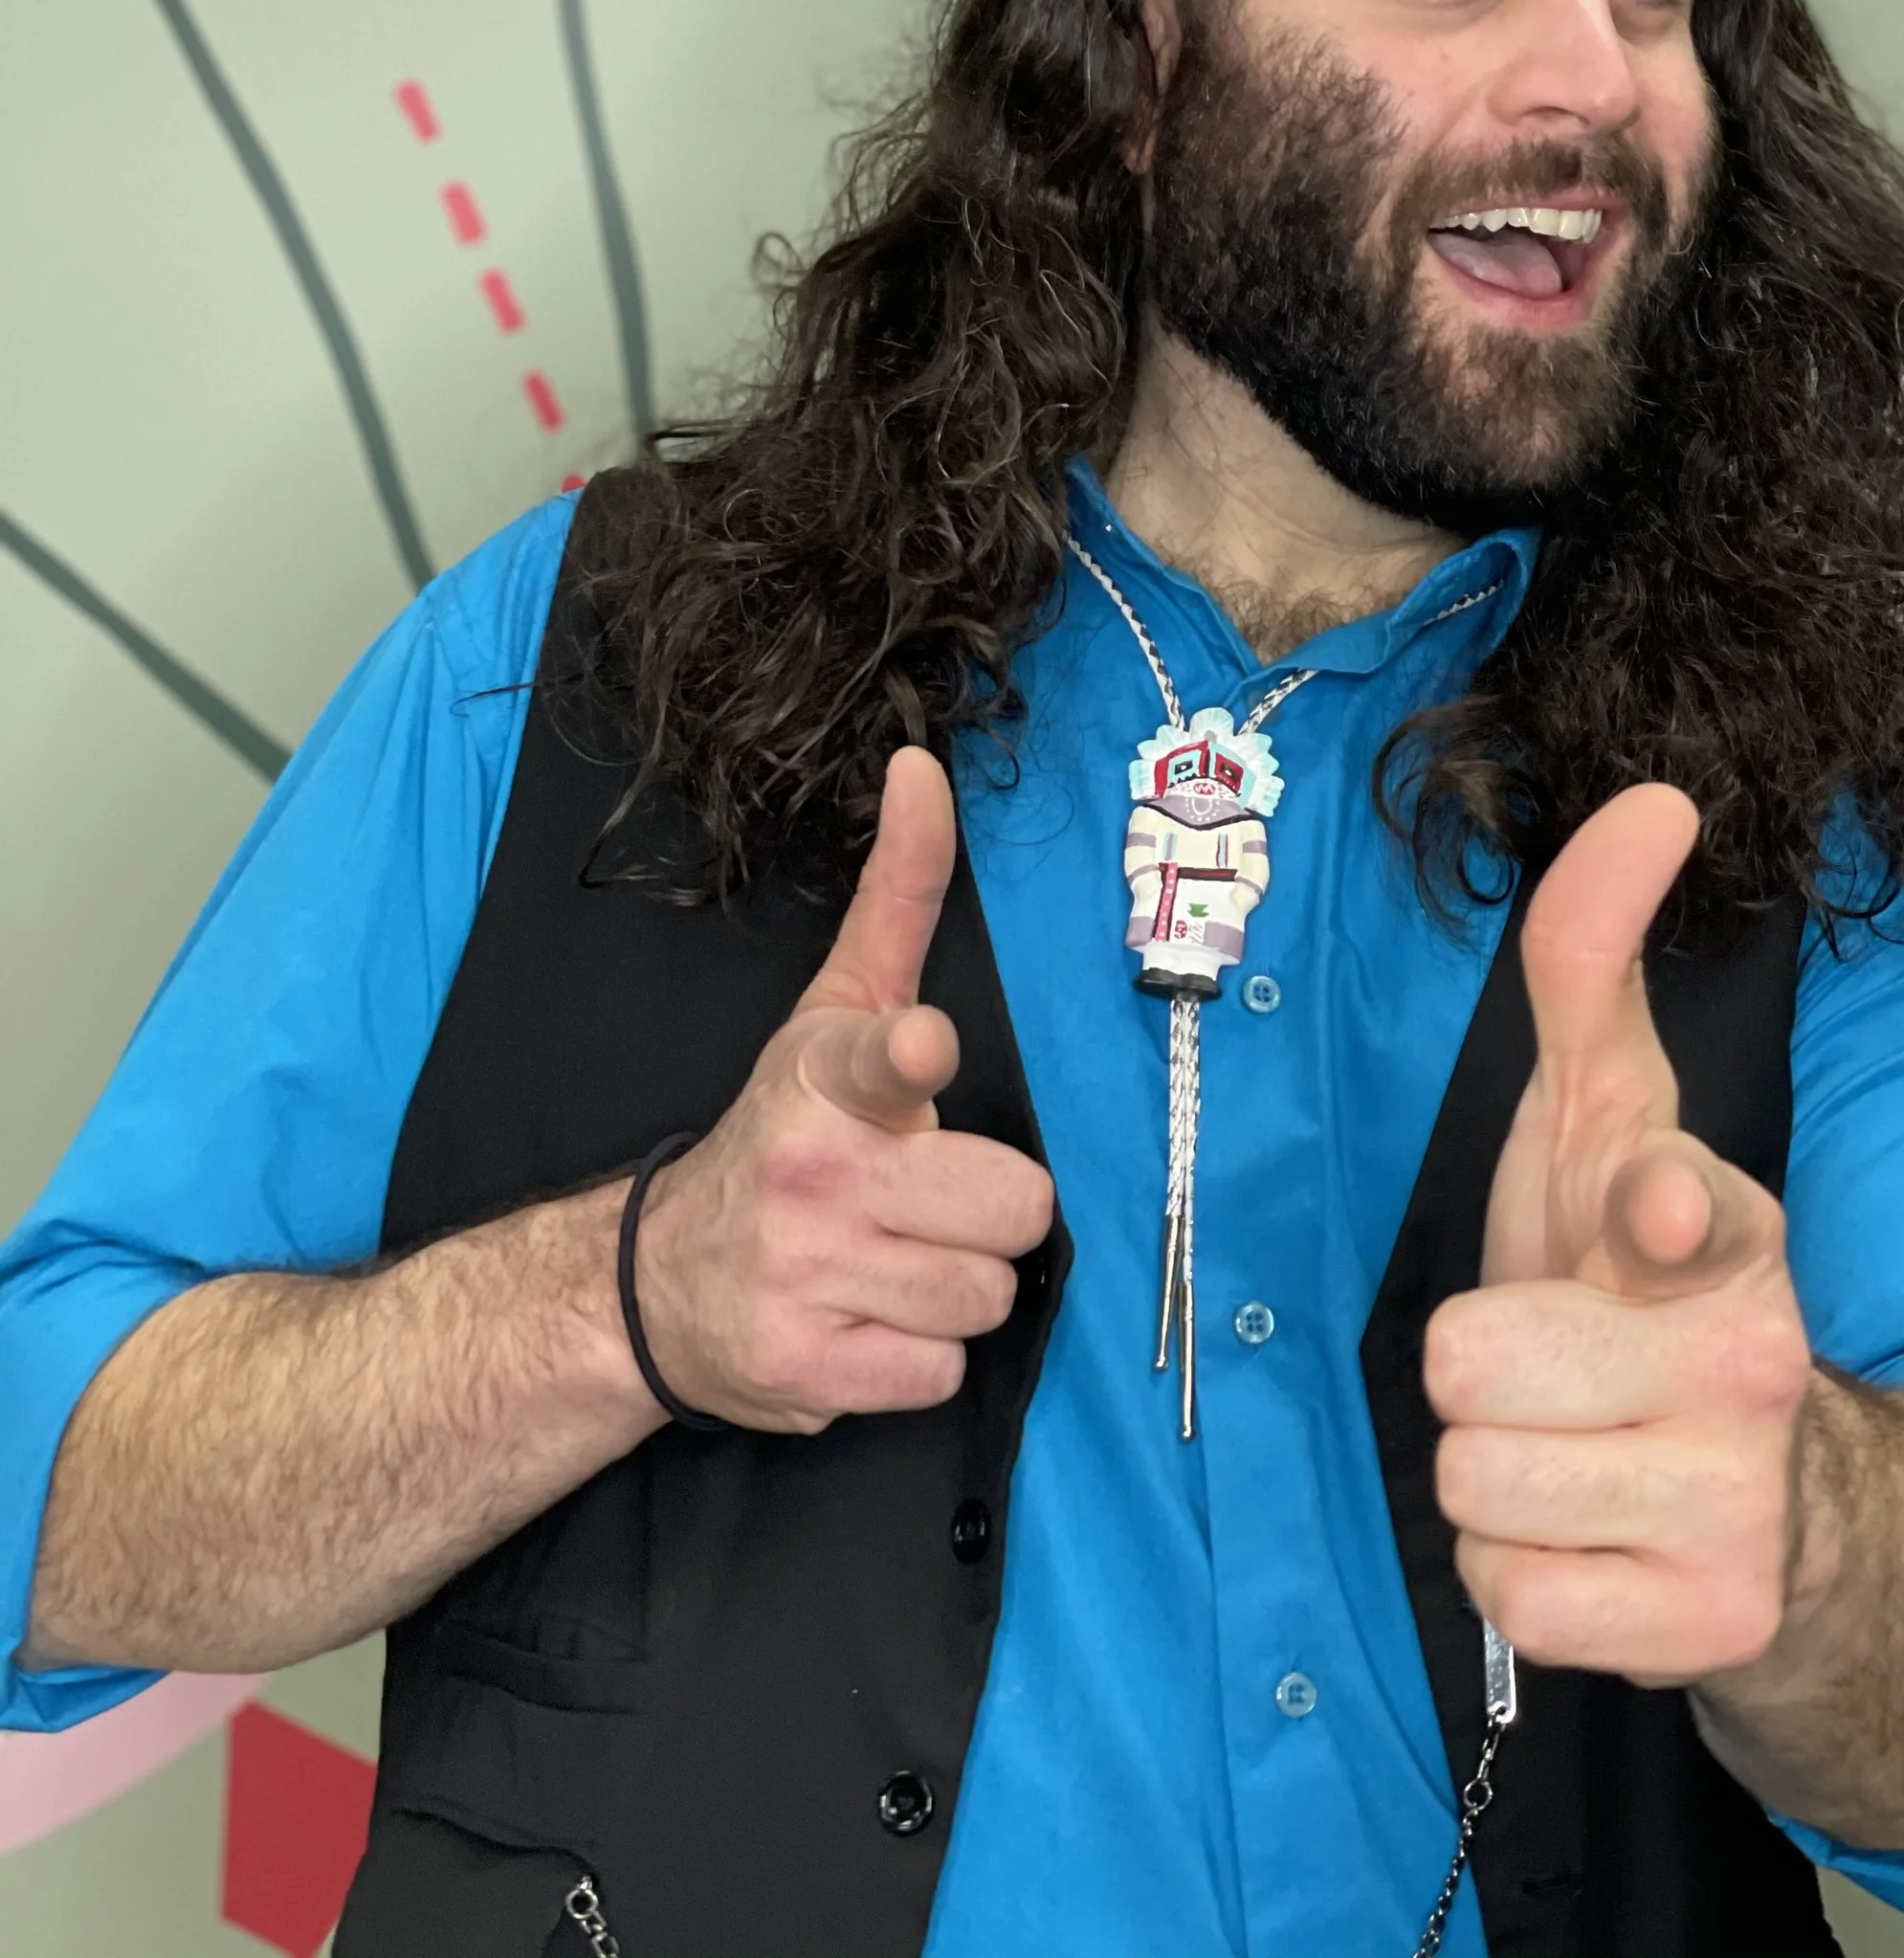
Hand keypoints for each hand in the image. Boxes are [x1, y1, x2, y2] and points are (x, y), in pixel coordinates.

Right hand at [633, 747, 1055, 1432]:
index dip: (909, 1058)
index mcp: (826, 1076)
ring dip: (953, 1291)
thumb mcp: (835, 1006)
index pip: (881, 1056)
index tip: (917, 1049)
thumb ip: (898, 893)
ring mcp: (807, 1278)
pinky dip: (914, 1360)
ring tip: (891, 1263)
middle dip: (986, 1216)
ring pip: (986, 1298)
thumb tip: (924, 762)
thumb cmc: (787, 1129)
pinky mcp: (808, 1372)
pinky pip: (941, 1373)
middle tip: (928, 1205)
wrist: (655, 1281)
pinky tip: (863, 1321)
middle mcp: (813, 1174)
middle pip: (1015, 1209)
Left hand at [1425, 786, 1814, 1684]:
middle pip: (1467, 1365)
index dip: (1651, 1214)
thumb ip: (1592, 962)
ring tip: (1567, 1454)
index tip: (1657, 1211)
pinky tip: (1592, 1544)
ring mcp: (1740, 1497)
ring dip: (1496, 1479)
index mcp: (1719, 1222)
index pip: (1673, 1203)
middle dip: (1473, 1372)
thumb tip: (1652, 793)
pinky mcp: (1713, 1624)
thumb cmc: (1640, 1290)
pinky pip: (1512, 1597)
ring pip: (1477, 1485)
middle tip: (1542, 1370)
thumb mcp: (1603, 1124)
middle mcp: (1748, 1354)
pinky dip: (1526, 1582)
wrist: (1782, 1520)